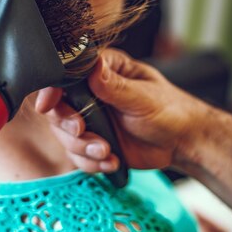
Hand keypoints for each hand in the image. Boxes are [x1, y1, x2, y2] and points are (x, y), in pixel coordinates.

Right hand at [36, 48, 199, 172]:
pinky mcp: (93, 141)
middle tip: (82, 131)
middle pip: (58, 107)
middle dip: (68, 125)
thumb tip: (93, 68)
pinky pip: (77, 155)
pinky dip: (91, 163)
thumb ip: (115, 86)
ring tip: (107, 152)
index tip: (48, 105)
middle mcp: (91, 92)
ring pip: (64, 135)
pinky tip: (112, 161)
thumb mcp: (143, 97)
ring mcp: (90, 117)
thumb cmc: (170, 110)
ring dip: (82, 148)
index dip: (52, 89)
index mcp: (103, 70)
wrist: (182, 143)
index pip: (66, 74)